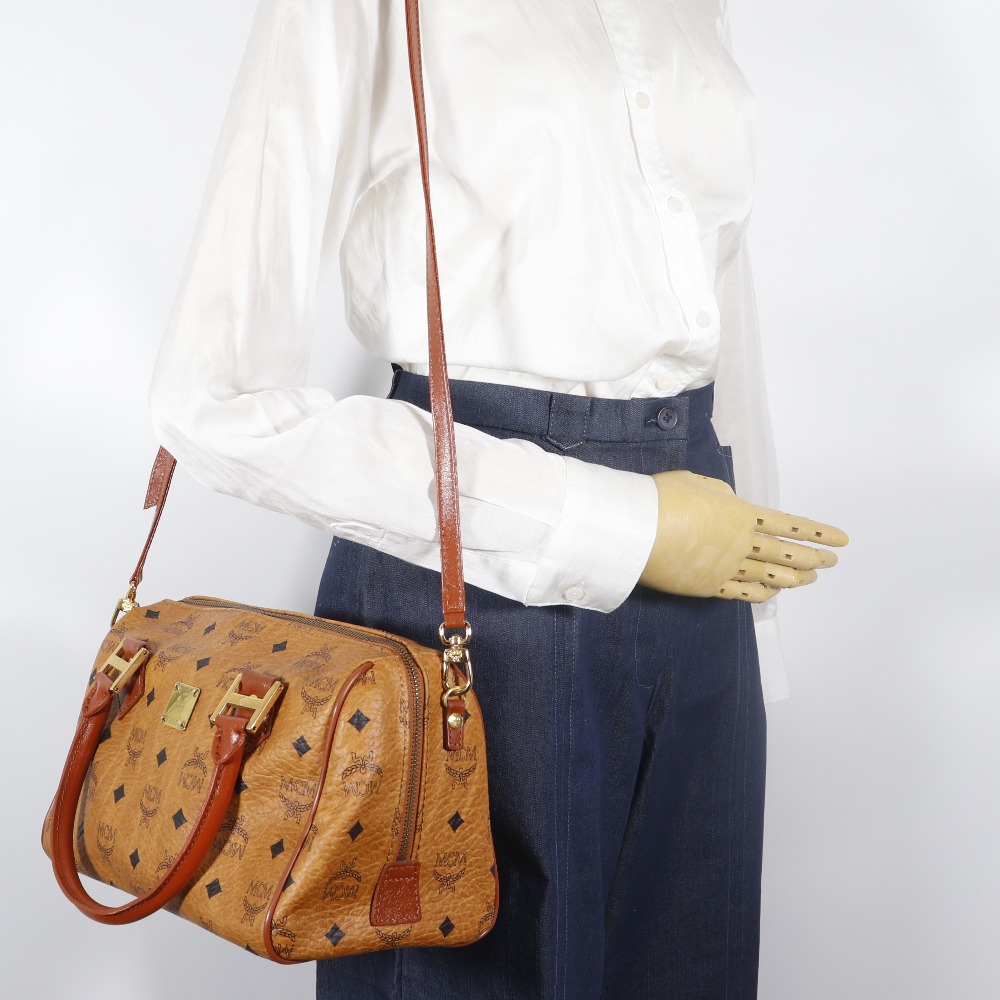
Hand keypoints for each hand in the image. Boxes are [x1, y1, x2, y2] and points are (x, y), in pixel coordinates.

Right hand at [638, 471, 847, 602]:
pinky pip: (742, 593)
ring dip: (793, 578)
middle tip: (831, 561)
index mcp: (741, 514)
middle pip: (785, 554)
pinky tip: (774, 594)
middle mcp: (740, 544)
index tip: (841, 540)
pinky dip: (762, 593)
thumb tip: (728, 502)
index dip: (817, 533)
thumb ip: (718, 493)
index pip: (789, 526)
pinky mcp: (707, 586)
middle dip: (813, 558)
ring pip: (769, 576)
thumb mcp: (694, 482)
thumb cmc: (661, 499)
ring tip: (810, 579)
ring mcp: (725, 568)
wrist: (635, 531)